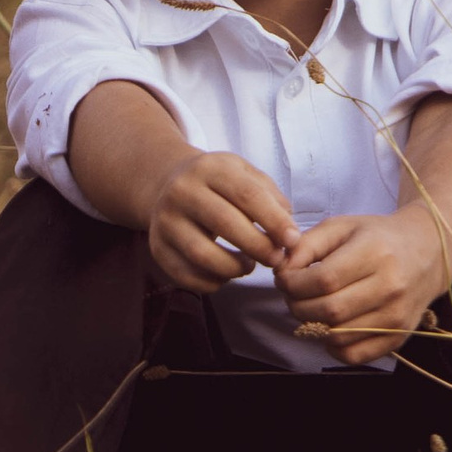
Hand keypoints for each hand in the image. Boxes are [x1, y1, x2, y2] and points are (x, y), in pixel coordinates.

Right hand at [144, 151, 300, 290]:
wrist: (166, 184)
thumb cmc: (217, 183)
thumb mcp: (244, 174)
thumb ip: (271, 197)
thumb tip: (288, 232)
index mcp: (209, 168)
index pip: (247, 195)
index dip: (274, 221)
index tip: (293, 240)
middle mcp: (181, 192)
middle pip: (225, 224)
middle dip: (258, 247)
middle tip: (276, 259)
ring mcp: (165, 221)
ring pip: (202, 255)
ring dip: (234, 268)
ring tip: (248, 265)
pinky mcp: (157, 248)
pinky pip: (187, 276)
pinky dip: (213, 282)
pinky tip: (225, 273)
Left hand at [270, 203, 449, 364]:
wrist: (428, 252)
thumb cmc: (378, 237)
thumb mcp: (342, 227)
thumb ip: (307, 245)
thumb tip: (282, 270)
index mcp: (376, 253)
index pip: (323, 280)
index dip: (293, 284)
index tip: (285, 279)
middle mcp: (390, 286)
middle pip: (328, 310)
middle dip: (297, 306)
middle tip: (293, 296)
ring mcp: (396, 316)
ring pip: (337, 336)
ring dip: (312, 327)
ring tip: (310, 308)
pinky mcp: (399, 337)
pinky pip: (354, 355)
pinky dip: (332, 347)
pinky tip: (330, 327)